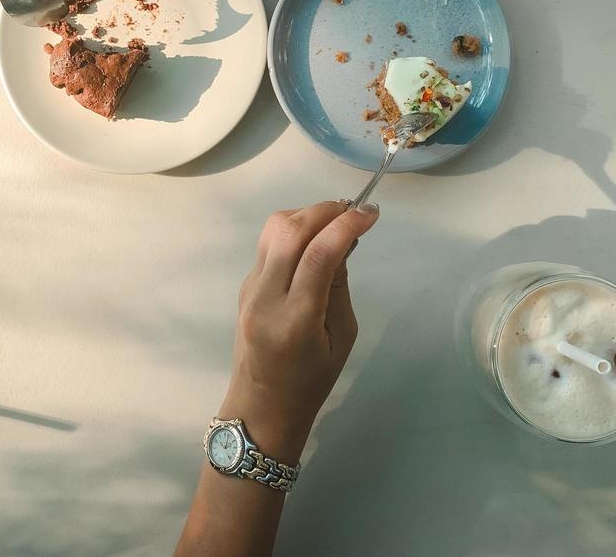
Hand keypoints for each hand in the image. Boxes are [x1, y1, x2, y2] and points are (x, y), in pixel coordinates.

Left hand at [218, 201, 379, 459]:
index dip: (347, 225)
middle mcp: (265, 297)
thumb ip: (339, 287)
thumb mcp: (342, 338)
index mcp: (295, 319)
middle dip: (324, 210)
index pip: (319, 254)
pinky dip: (294, 232)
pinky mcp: (244, 284)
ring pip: (273, 229)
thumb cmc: (311, 382)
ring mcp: (249, 288)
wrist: (261, 406)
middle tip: (353, 210)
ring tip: (334, 223)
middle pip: (289, 231)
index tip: (372, 212)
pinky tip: (314, 243)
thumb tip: (342, 242)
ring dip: (306, 215)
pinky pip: (269, 245)